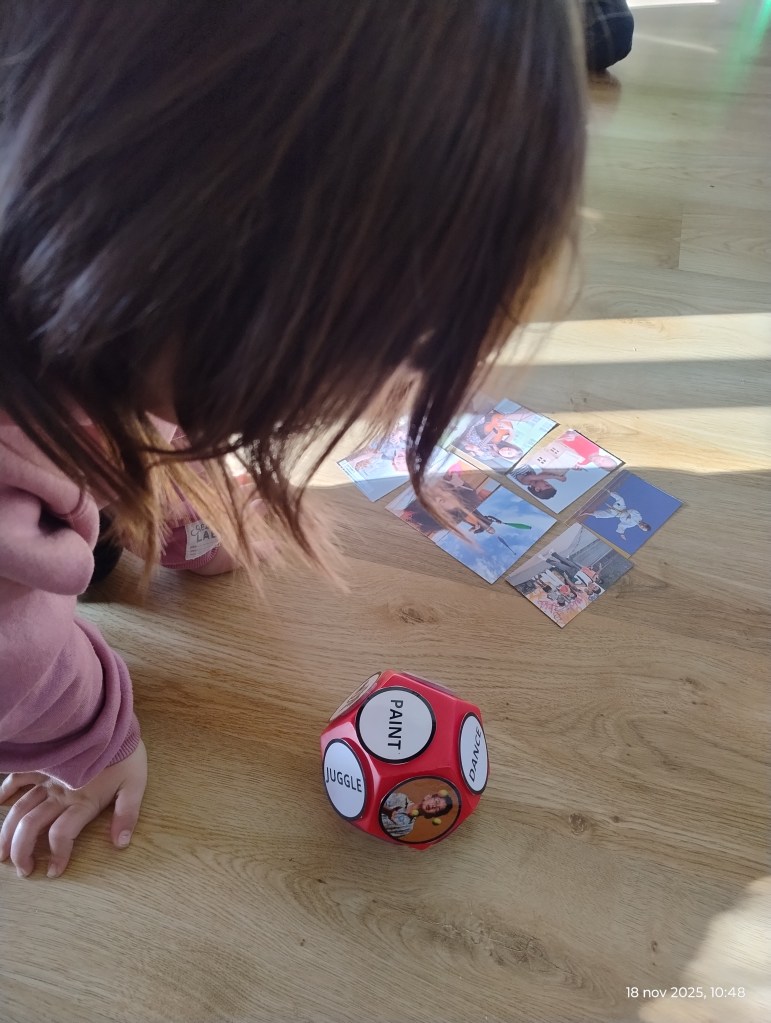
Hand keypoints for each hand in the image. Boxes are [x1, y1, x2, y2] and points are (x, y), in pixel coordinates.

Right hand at [0, 740, 146, 877]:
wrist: (112, 723)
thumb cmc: (125, 754)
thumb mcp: (135, 784)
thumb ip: (127, 814)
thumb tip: (121, 844)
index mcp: (82, 801)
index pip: (62, 834)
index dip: (56, 855)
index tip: (53, 872)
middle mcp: (60, 793)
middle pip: (32, 826)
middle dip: (22, 852)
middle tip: (23, 871)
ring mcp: (48, 778)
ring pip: (20, 809)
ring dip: (8, 833)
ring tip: (2, 854)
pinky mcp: (43, 764)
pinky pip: (19, 777)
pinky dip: (6, 789)